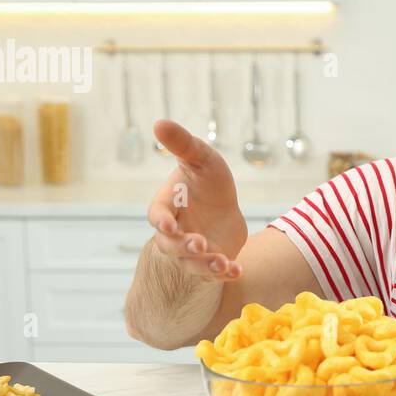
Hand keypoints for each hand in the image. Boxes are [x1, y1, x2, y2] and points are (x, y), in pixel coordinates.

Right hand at [145, 120, 248, 281]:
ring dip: (205, 265)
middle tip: (199, 244)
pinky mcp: (210, 263)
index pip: (157, 215)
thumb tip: (159, 122)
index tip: (167, 224)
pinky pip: (214, 273)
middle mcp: (174, 232)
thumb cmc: (207, 180)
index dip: (160, 221)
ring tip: (222, 262)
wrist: (224, 208)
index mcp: (167, 206)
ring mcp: (191, 251)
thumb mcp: (200, 158)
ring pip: (191, 264)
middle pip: (171, 246)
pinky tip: (237, 271)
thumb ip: (182, 145)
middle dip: (184, 247)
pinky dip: (225, 273)